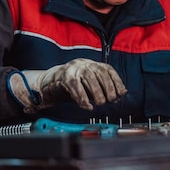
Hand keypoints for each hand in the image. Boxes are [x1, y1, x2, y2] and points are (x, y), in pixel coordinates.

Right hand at [9, 58, 127, 112]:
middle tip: (111, 100)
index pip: (108, 69)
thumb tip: (120, 95)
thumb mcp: (90, 86)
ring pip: (89, 78)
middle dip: (108, 87)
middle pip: (100, 72)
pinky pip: (75, 87)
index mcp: (91, 64)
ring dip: (97, 93)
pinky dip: (83, 98)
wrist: (49, 84)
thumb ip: (104, 89)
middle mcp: (83, 64)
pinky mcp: (64, 77)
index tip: (121, 93)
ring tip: (100, 103)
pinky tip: (87, 106)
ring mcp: (73, 69)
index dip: (116, 81)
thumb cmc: (72, 85)